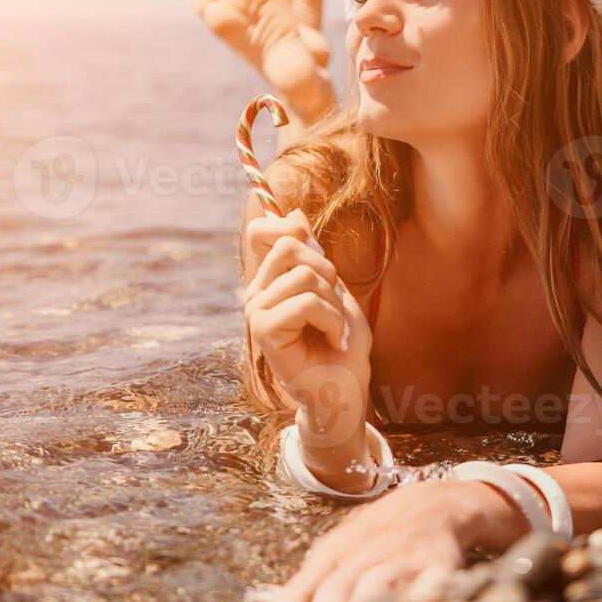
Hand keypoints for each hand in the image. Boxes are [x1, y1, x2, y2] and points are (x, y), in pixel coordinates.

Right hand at [243, 208, 371, 439]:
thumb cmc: (343, 343)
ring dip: (334, 304)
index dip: (290, 229)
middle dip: (328, 273)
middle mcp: (257, 292)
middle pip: (290, 245)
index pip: (263, 231)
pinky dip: (331, 320)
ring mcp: (256, 311)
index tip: (320, 261)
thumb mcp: (335, 290)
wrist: (345, 388)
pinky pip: (305, 303)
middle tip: (335, 307)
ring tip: (334, 329)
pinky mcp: (264, 332)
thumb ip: (314, 255)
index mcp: (271, 279)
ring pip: (305, 276)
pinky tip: (332, 340)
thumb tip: (293, 213)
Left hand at [254, 480, 487, 601]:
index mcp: (335, 551)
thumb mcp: (338, 552)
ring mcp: (401, 557)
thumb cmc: (377, 537)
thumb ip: (307, 589)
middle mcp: (364, 552)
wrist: (435, 505)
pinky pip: (425, 586)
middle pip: (338, 584)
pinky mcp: (437, 564)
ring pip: (376, 584)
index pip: (305, 583)